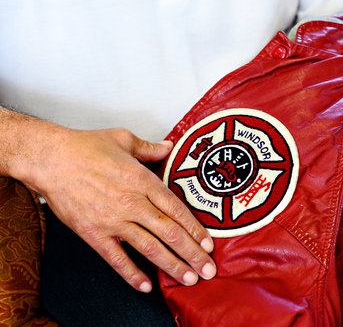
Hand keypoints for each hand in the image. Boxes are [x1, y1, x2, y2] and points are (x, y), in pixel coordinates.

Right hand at [21, 125, 215, 291]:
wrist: (51, 159)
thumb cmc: (85, 147)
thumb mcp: (123, 139)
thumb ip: (149, 148)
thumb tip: (168, 146)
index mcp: (141, 179)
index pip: (176, 209)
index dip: (195, 229)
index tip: (208, 243)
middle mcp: (131, 202)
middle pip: (169, 232)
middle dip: (192, 253)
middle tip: (207, 268)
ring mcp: (113, 220)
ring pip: (149, 248)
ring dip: (172, 265)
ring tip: (188, 278)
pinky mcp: (94, 233)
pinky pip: (117, 259)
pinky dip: (132, 274)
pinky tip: (146, 285)